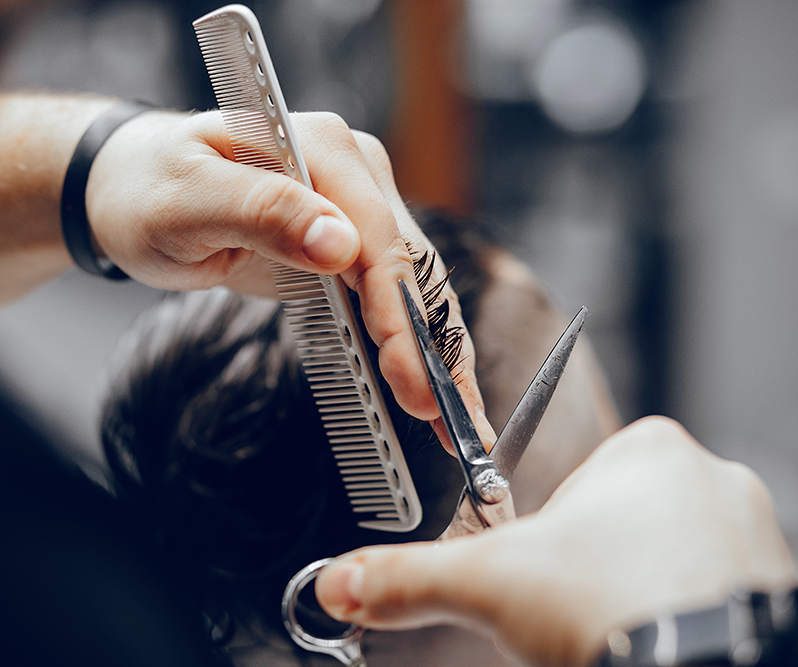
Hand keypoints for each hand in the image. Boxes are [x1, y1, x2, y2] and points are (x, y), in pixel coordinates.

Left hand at [86, 108, 493, 438]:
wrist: (134, 190)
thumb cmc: (149, 190)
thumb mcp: (187, 201)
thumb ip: (262, 211)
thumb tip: (339, 245)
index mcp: (320, 147)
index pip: (378, 236)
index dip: (397, 311)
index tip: (409, 375)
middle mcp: (351, 172)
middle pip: (410, 266)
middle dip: (433, 347)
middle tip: (450, 421)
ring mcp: (354, 208)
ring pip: (413, 287)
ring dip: (438, 355)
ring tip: (460, 422)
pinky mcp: (345, 243)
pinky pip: (388, 296)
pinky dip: (410, 345)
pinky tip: (427, 386)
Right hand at [315, 416, 796, 665]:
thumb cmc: (614, 611)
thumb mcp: (488, 588)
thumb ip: (408, 578)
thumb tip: (342, 582)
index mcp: (644, 450)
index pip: (579, 484)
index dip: (554, 538)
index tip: (551, 576)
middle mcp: (711, 478)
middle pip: (627, 523)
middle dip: (598, 567)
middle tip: (584, 609)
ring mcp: (755, 532)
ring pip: (674, 558)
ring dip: (645, 591)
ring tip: (626, 629)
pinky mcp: (778, 583)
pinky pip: (719, 591)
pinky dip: (689, 614)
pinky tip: (665, 640)